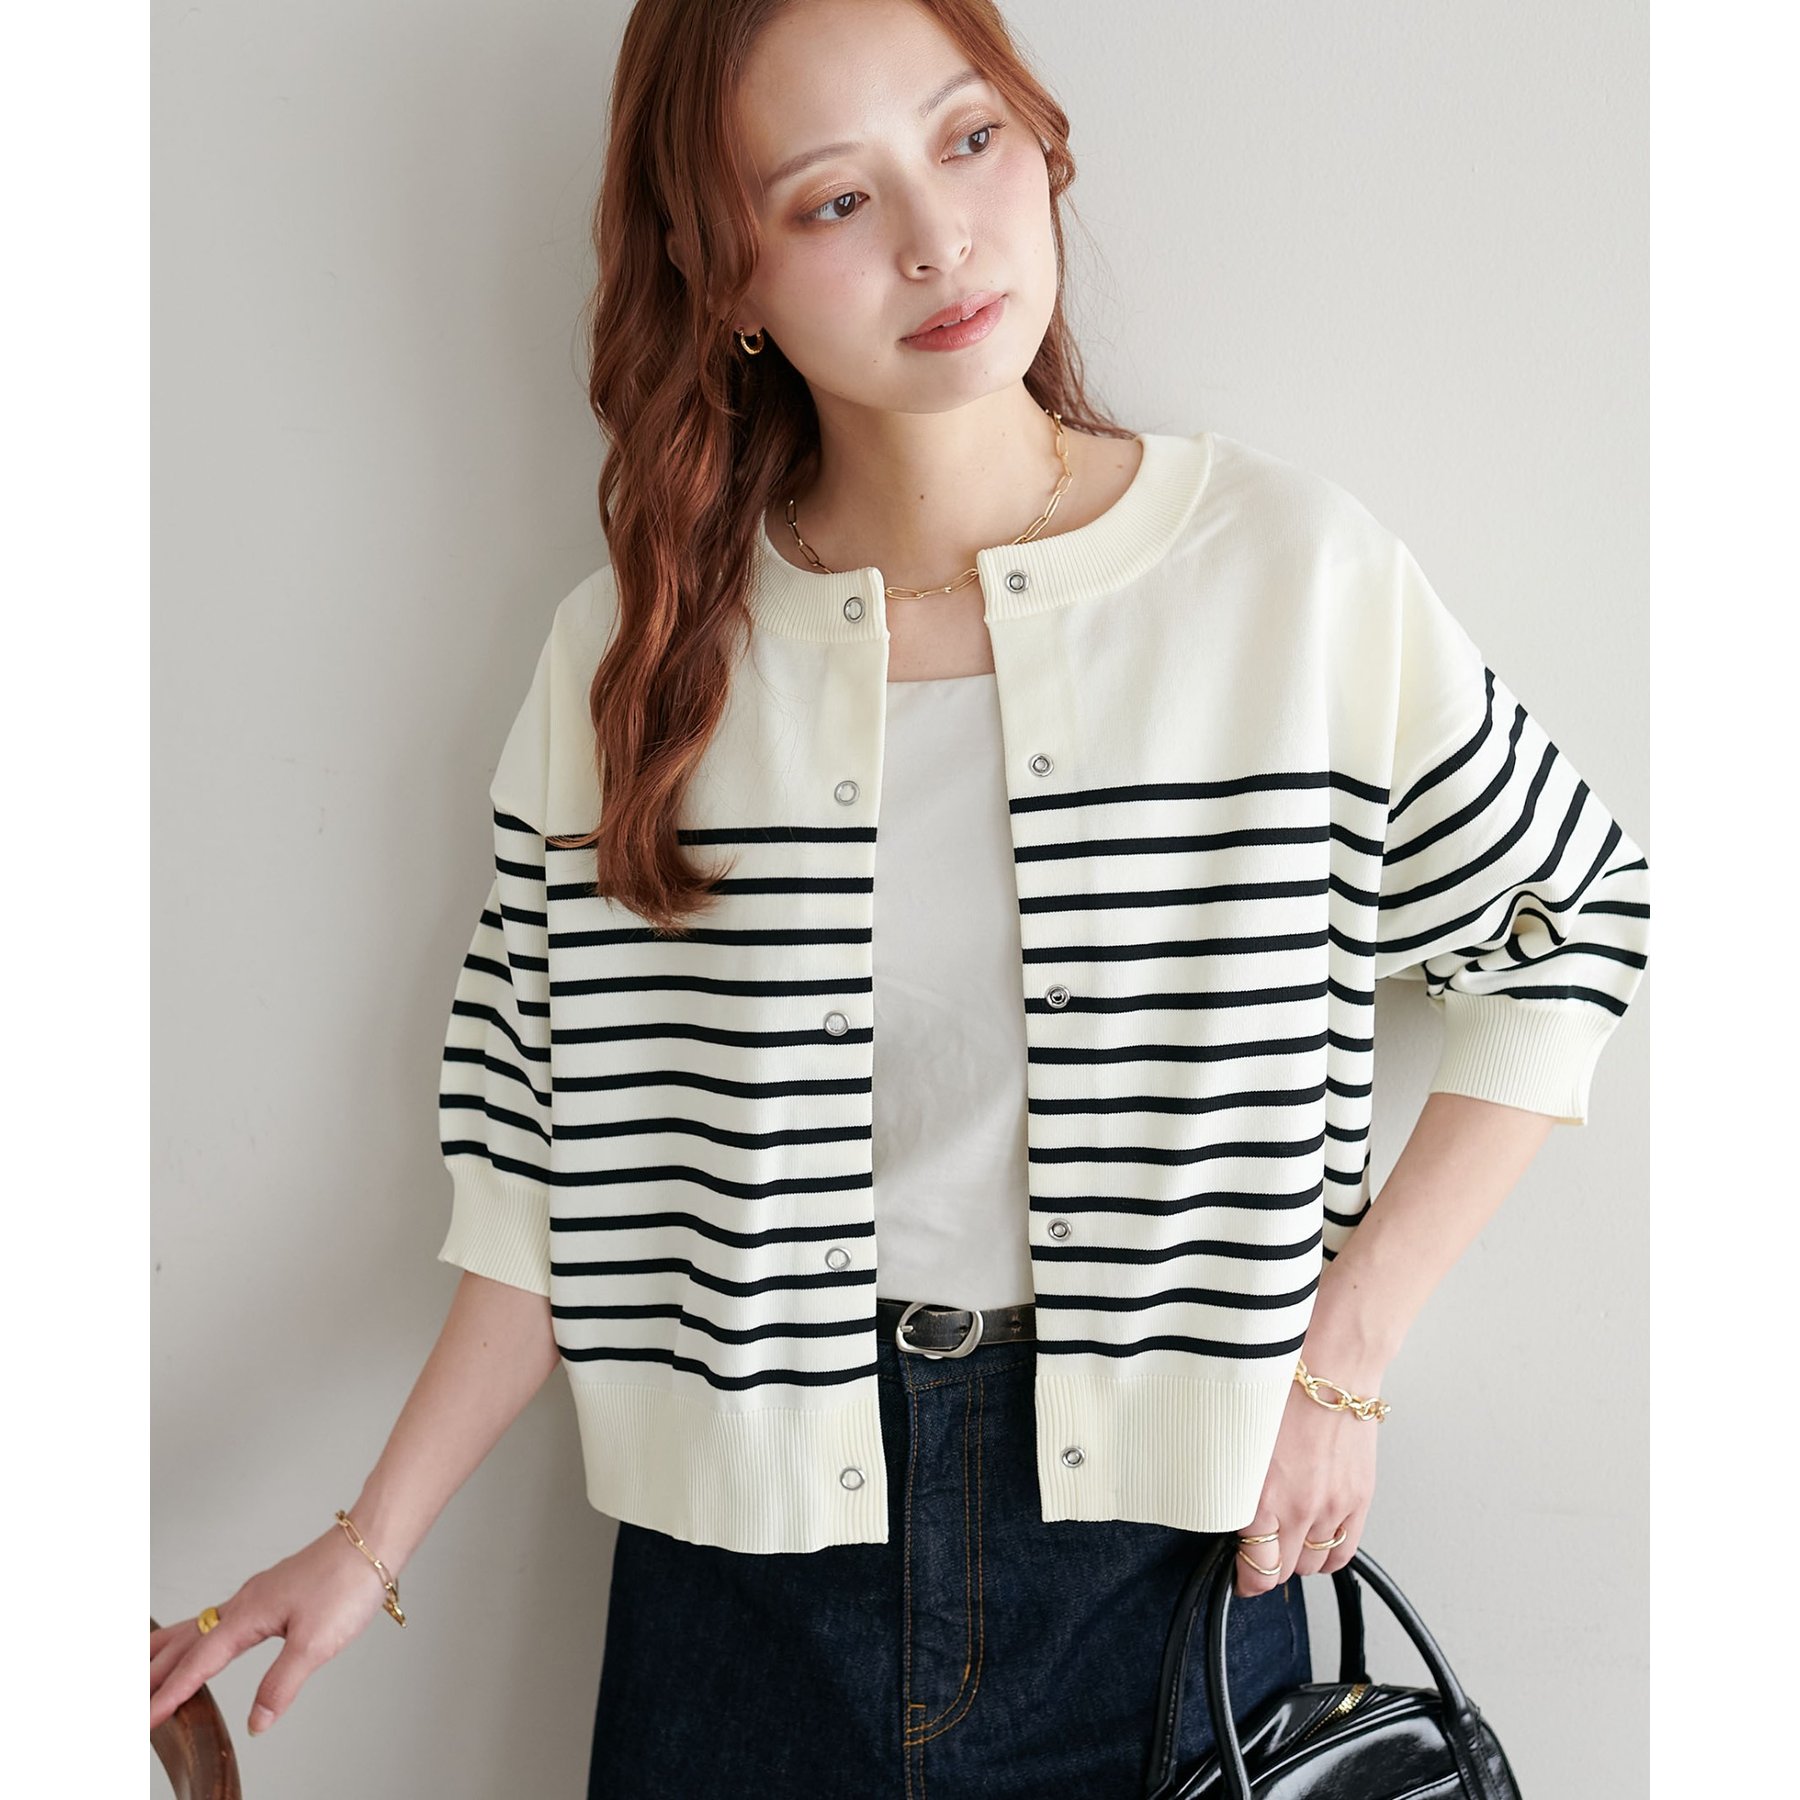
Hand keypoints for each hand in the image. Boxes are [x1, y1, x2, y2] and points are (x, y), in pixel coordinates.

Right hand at [150, 1522, 393, 1739]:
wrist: (374, 1541)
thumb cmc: (347, 1583)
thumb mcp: (316, 1643)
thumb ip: (280, 1684)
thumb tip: (256, 1723)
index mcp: (247, 1616)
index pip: (198, 1663)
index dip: (170, 1694)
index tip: (143, 1720)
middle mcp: (244, 1603)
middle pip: (186, 1641)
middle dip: (153, 1672)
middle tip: (125, 1700)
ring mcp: (257, 1595)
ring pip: (199, 1626)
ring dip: (168, 1651)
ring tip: (142, 1671)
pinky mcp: (272, 1592)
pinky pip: (219, 1618)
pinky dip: (196, 1637)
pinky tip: (202, 1642)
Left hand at [1231, 1352, 1384, 1597]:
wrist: (1332, 1365)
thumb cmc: (1280, 1388)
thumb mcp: (1235, 1435)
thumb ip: (1230, 1477)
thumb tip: (1223, 1501)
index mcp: (1263, 1497)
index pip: (1258, 1570)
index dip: (1246, 1580)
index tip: (1239, 1575)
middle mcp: (1300, 1511)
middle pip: (1285, 1571)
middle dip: (1268, 1566)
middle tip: (1258, 1550)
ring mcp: (1333, 1508)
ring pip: (1315, 1564)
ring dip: (1298, 1558)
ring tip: (1286, 1539)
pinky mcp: (1359, 1500)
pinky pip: (1345, 1551)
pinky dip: (1329, 1554)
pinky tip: (1316, 1540)